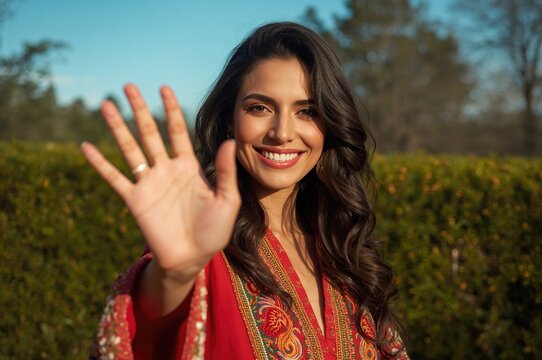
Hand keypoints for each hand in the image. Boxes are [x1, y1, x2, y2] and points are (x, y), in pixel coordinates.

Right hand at [81, 84, 239, 276]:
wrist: (192, 258)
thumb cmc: (214, 231)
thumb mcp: (226, 200)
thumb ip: (225, 171)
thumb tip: (229, 140)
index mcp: (189, 166)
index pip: (178, 131)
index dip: (171, 110)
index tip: (164, 88)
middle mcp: (166, 169)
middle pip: (150, 133)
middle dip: (140, 110)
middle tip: (128, 86)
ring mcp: (149, 183)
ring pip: (130, 149)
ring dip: (118, 127)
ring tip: (106, 105)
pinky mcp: (135, 200)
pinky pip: (114, 178)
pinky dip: (100, 163)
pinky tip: (86, 146)